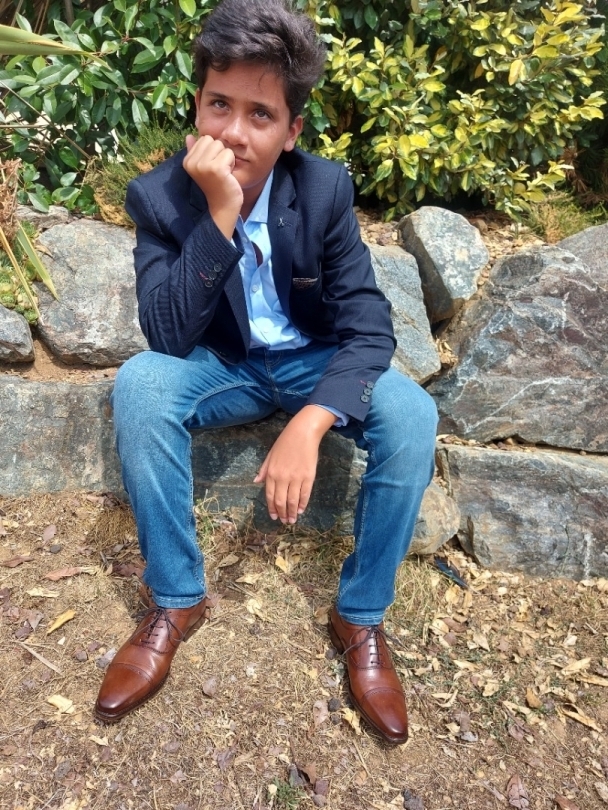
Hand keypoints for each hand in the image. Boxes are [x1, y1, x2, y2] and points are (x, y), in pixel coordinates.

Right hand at [183, 133, 242, 238]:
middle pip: (213, 140)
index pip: (204, 139)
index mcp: (187, 161)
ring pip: (221, 145)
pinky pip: (229, 153)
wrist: (222, 207)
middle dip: (220, 153)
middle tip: (220, 171)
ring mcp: (203, 166)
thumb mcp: (203, 167)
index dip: (213, 151)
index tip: (213, 167)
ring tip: (224, 173)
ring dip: (226, 158)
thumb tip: (189, 136)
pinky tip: (228, 175)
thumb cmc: (216, 186)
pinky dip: (232, 163)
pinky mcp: (216, 169)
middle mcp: (192, 162)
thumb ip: (196, 151)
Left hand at [254, 406, 335, 523]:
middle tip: (285, 521)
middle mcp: (282, 478)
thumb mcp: (270, 455)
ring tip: (293, 520)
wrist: (302, 433)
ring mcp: (296, 478)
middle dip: (282, 513)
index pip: (270, 495)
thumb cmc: (285, 442)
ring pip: (293, 500)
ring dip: (292, 512)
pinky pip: (305, 494)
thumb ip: (264, 470)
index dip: (272, 508)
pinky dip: (303, 504)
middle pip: (281, 500)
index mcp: (271, 473)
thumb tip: (256, 482)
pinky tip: (302, 510)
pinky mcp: (308, 477)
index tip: (274, 516)